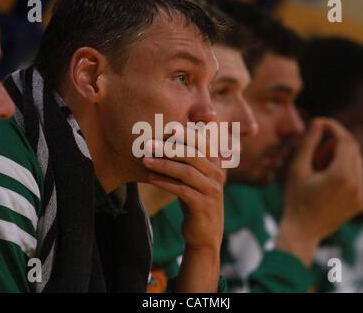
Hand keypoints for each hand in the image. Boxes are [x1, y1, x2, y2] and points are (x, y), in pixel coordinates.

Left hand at [142, 131, 224, 291]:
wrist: (204, 234)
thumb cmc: (195, 201)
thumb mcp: (194, 179)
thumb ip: (188, 160)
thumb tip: (167, 137)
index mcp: (216, 165)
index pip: (203, 143)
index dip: (186, 133)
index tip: (167, 127)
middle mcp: (218, 175)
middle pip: (193, 155)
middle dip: (169, 147)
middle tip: (148, 143)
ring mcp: (212, 191)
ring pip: (186, 172)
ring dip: (163, 164)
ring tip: (144, 160)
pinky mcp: (204, 205)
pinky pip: (181, 190)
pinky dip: (164, 182)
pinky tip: (150, 178)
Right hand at [277, 118, 362, 264]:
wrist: (301, 231)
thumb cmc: (295, 199)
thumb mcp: (297, 168)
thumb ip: (309, 143)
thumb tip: (317, 122)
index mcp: (341, 174)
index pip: (345, 140)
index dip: (333, 128)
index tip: (320, 124)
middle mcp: (356, 184)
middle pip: (353, 149)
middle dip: (335, 143)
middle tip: (316, 149)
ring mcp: (360, 195)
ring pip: (357, 163)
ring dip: (340, 157)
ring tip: (318, 167)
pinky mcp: (359, 203)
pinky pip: (357, 177)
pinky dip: (344, 171)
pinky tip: (325, 179)